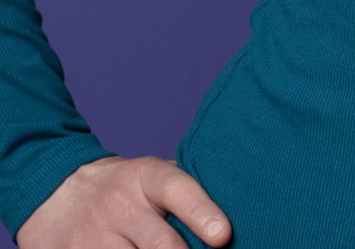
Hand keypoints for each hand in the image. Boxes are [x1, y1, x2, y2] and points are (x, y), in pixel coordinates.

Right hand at [14, 154, 231, 247]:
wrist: (57, 195)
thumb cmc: (122, 189)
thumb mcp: (150, 177)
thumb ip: (184, 192)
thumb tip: (233, 203)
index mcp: (146, 178)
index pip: (177, 190)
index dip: (201, 213)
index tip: (223, 236)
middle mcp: (121, 207)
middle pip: (162, 246)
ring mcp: (95, 240)